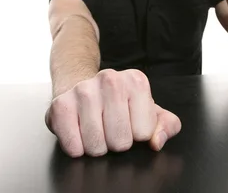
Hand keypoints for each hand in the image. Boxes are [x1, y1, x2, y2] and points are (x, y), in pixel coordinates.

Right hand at [45, 69, 181, 157]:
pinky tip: (79, 133)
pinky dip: (77, 149)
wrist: (83, 88)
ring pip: (96, 146)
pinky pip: (73, 146)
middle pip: (120, 141)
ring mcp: (83, 90)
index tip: (129, 122)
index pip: (144, 133)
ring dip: (96, 147)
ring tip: (96, 130)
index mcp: (136, 81)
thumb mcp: (150, 112)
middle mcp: (109, 79)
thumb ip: (167, 126)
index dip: (137, 135)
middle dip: (116, 143)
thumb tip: (156, 142)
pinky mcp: (60, 104)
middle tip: (111, 128)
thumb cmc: (120, 104)